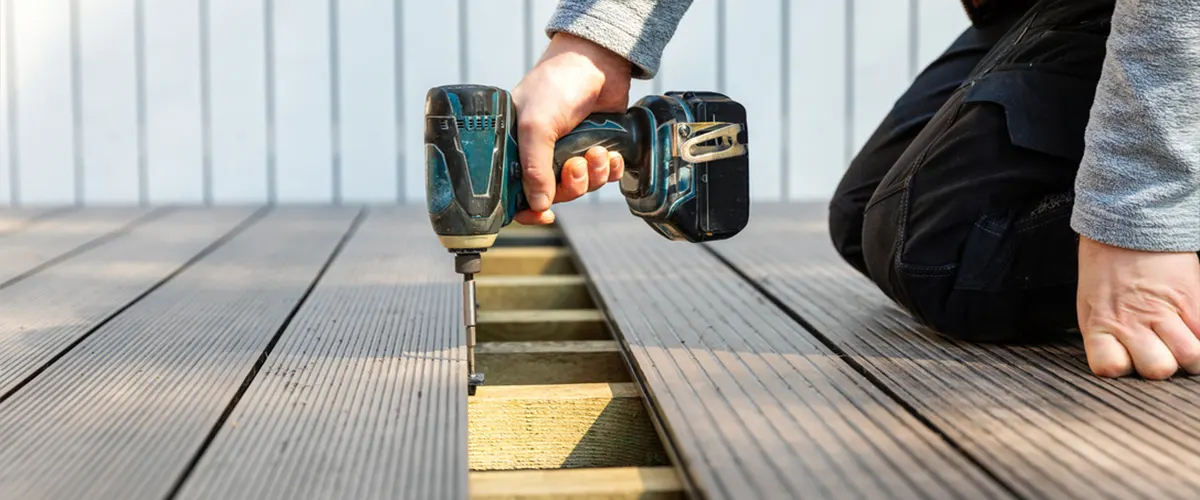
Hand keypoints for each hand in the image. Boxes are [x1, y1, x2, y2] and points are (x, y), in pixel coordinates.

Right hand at [509, 33, 631, 224]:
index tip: (544, 215)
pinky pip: (603, 176)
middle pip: (554, 194)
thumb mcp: (536, 126)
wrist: (597, 61)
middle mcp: (541, 153)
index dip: (528, 210)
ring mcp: (569, 151)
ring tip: (597, 152)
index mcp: (515, 148)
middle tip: (576, 165)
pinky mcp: (595, 147)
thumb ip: (534, 168)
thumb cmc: (556, 85)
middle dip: (571, 185)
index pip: (515, 192)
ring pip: (582, 186)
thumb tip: (538, 206)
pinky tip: (611, 155)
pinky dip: (609, 170)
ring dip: (592, 175)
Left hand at [1077, 235, 1199, 378]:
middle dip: (1161, 366)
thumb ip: (1105, 336)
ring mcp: (1164, 311)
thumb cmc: (1106, 266)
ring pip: (1190, 356)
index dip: (1120, 367)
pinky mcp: (1192, 300)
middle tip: (1158, 350)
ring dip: (1189, 356)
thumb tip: (1123, 363)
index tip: (1125, 359)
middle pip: (1157, 369)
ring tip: (1182, 344)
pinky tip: (1194, 333)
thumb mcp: (1091, 304)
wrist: (1128, 225)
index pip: (1109, 367)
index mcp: (1100, 324)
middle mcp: (1132, 321)